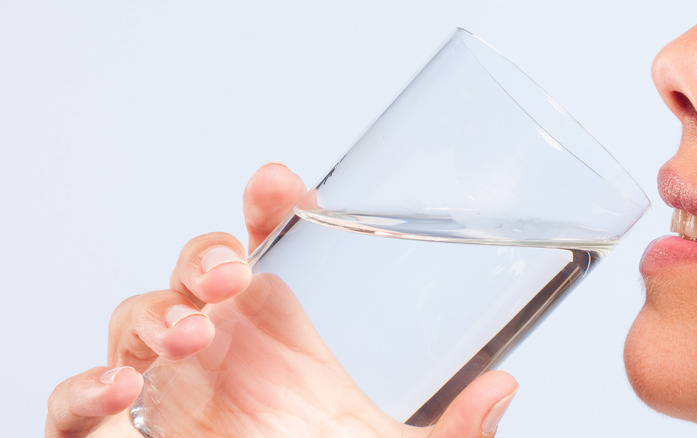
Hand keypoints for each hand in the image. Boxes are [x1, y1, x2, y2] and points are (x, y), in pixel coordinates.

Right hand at [45, 163, 517, 436]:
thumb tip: (505, 387)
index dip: (268, 207)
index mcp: (284, 332)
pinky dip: (85, 389)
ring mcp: (171, 384)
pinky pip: (79, 400)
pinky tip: (123, 389)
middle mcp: (224, 346)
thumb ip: (454, 425)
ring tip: (192, 335)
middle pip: (195, 268)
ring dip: (155, 314)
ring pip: (137, 317)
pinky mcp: (131, 429)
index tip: (279, 185)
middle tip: (234, 272)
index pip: (268, 244)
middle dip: (205, 255)